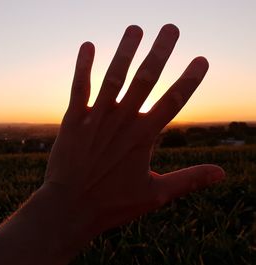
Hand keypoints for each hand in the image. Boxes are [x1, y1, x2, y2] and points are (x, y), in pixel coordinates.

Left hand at [44, 24, 224, 240]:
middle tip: (171, 28)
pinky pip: (79, 88)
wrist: (70, 208)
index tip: (201, 59)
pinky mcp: (73, 121)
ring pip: (114, 77)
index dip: (189, 80)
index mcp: (143, 137)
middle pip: (145, 80)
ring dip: (125, 51)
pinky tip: (88, 46)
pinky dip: (83, 66)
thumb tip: (222, 173)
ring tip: (135, 28)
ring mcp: (96, 119)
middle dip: (160, 52)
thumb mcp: (156, 194)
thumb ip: (189, 180)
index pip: (173, 102)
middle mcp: (122, 122)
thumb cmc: (112, 203)